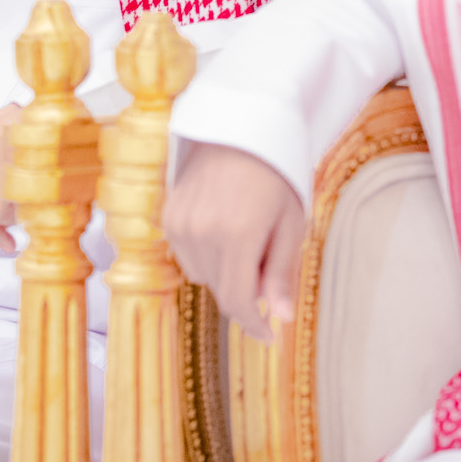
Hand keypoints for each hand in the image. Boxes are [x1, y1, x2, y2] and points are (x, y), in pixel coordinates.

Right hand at [162, 141, 304, 344]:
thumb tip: (280, 317)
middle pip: (220, 291)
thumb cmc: (276, 172)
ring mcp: (180, 223)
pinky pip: (185, 255)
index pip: (239, 301)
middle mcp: (202, 232)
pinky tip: (223, 227)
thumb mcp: (292, 222)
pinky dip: (206, 254)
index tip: (269, 334)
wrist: (240, 127)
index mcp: (238, 234)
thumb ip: (282, 272)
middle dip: (246, 291)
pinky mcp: (168, 215)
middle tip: (267, 263)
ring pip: (201, 276)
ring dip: (224, 272)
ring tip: (245, 237)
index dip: (254, 325)